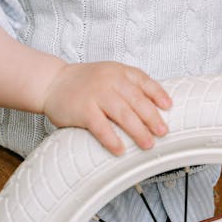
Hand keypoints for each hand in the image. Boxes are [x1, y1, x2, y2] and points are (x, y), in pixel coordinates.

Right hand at [41, 61, 171, 154]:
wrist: (53, 82)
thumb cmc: (84, 82)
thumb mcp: (108, 73)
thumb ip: (127, 84)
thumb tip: (152, 106)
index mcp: (118, 71)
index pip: (143, 81)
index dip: (158, 94)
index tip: (168, 106)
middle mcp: (110, 80)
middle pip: (137, 100)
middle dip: (152, 118)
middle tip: (163, 131)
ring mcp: (97, 94)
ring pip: (123, 114)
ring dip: (138, 131)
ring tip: (148, 144)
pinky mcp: (83, 110)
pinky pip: (101, 127)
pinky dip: (112, 139)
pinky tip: (120, 150)